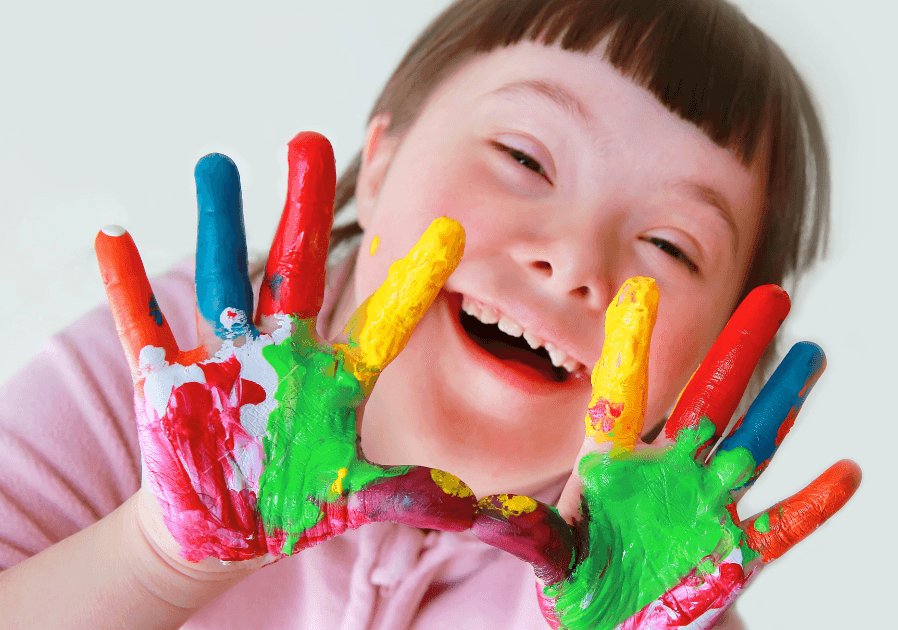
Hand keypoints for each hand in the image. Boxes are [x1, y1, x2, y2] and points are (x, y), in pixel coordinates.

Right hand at [95, 132, 476, 562]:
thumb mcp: (358, 497)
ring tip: (216, 161)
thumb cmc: (296, 501)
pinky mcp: (170, 380)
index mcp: (336, 378)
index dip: (414, 282)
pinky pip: (146, 326)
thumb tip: (493, 509)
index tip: (450, 231)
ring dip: (216, 223)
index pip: (384, 322)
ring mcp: (226, 358)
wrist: (225, 527)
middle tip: (308, 141)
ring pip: (222, 278)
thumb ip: (416, 494)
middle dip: (303, 210)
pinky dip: (129, 287)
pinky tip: (114, 239)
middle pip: (298, 270)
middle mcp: (285, 352)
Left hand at [473, 278, 860, 629]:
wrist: (611, 624)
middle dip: (740, 347)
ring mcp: (707, 505)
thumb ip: (525, 531)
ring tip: (814, 354)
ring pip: (755, 443)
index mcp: (617, 464)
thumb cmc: (577, 580)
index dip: (632, 347)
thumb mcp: (550, 553)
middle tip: (771, 294)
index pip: (625, 396)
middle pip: (710, 398)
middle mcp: (670, 471)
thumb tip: (472, 510)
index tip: (640, 290)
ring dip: (785, 403)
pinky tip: (847, 472)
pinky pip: (782, 525)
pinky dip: (814, 504)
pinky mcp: (735, 551)